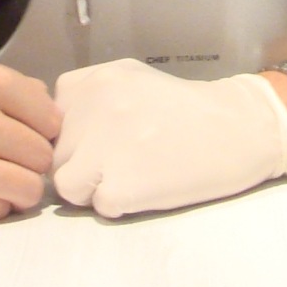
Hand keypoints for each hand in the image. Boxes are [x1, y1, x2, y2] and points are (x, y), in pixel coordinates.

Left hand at [51, 60, 286, 218]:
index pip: (48, 123)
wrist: (238, 128)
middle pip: (56, 156)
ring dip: (95, 187)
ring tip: (134, 173)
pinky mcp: (119, 187)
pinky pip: (99, 207)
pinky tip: (149, 186)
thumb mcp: (128, 79)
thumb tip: (50, 130)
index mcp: (90, 83)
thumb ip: (87, 97)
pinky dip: (121, 204)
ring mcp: (102, 150)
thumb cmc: (185, 107)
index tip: (106, 136)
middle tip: (127, 156)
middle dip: (84, 162)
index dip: (74, 136)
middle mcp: (89, 111)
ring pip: (68, 186)